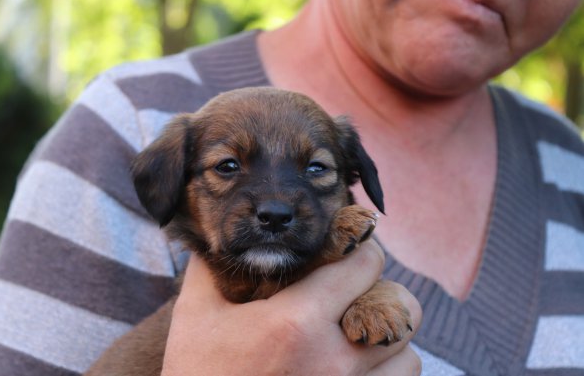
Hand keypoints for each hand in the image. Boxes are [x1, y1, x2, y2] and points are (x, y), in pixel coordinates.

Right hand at [161, 240, 421, 374]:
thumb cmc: (197, 375)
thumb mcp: (194, 317)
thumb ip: (208, 270)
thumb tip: (213, 240)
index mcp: (297, 321)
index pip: (365, 265)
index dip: (361, 250)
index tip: (348, 252)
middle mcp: (334, 360)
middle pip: (402, 308)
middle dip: (384, 294)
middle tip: (356, 297)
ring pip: (408, 355)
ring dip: (390, 340)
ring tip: (358, 337)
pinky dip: (387, 372)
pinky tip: (358, 367)